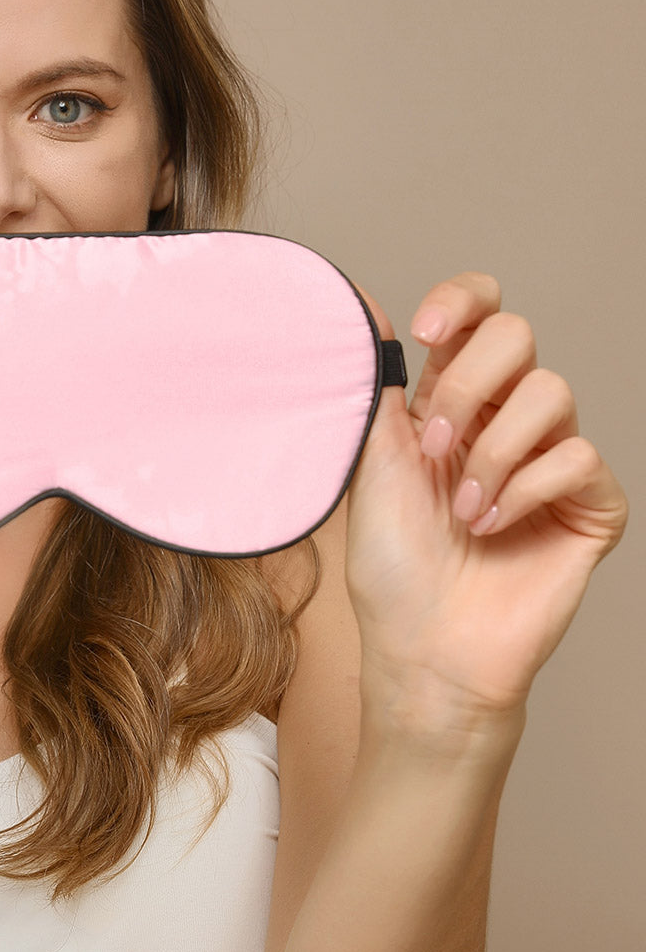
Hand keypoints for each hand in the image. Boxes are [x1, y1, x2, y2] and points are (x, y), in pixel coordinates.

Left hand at [343, 272, 628, 718]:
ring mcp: (550, 463)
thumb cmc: (391, 569)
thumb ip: (377, 388)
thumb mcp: (371, 466)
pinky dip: (524, 491)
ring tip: (462, 510)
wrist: (422, 649)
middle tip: (436, 447)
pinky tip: (492, 528)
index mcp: (450, 404)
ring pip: (552, 392)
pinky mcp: (589, 506)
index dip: (462, 302)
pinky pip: (577, 458)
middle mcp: (504, 423)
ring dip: (493, 452)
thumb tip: (361, 306)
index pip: (478, 316)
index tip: (427, 333)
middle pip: (517, 336)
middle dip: (467, 388)